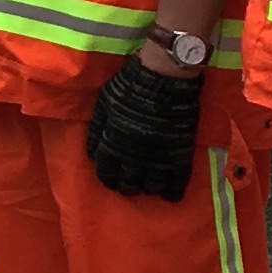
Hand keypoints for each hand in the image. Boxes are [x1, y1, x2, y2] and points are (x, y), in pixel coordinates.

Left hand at [83, 53, 204, 200]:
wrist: (164, 77)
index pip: (105, 170)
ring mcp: (157, 157)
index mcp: (112, 143)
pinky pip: (177, 180)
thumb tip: (91, 152)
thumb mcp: (104, 104)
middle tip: (128, 185)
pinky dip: (173, 191)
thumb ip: (98, 130)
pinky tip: (171, 196)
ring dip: (148, 188)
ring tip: (148, 187)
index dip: (107, 177)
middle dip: (126, 186)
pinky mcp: (179, 153)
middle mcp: (133, 156)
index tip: (109, 179)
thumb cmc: (130, 85)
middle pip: (127, 183)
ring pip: (151, 186)